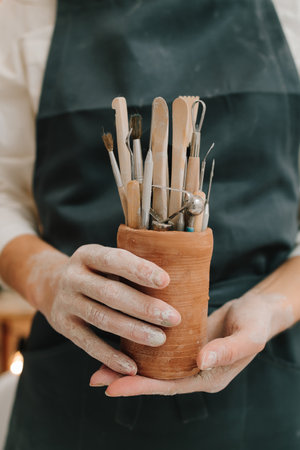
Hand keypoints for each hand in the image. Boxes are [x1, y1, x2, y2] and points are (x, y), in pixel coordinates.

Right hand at [35, 245, 180, 374]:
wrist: (51, 285)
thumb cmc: (95, 272)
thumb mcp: (105, 261)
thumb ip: (129, 268)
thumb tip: (178, 278)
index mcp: (88, 254)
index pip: (115, 260)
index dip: (139, 270)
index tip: (166, 281)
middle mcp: (73, 276)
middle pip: (110, 293)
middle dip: (144, 307)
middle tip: (174, 318)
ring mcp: (65, 302)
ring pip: (101, 319)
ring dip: (132, 331)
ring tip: (160, 339)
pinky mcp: (63, 325)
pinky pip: (87, 343)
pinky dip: (110, 356)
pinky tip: (132, 367)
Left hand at [90, 291, 291, 394]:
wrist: (258, 311)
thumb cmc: (256, 322)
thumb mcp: (248, 336)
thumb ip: (228, 350)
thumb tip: (200, 362)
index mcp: (207, 378)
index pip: (169, 386)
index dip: (141, 387)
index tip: (114, 387)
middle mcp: (193, 372)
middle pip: (155, 379)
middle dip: (125, 379)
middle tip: (95, 378)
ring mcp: (187, 358)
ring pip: (153, 365)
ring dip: (127, 364)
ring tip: (98, 364)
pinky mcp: (183, 343)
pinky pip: (158, 349)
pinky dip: (139, 346)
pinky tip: (121, 337)